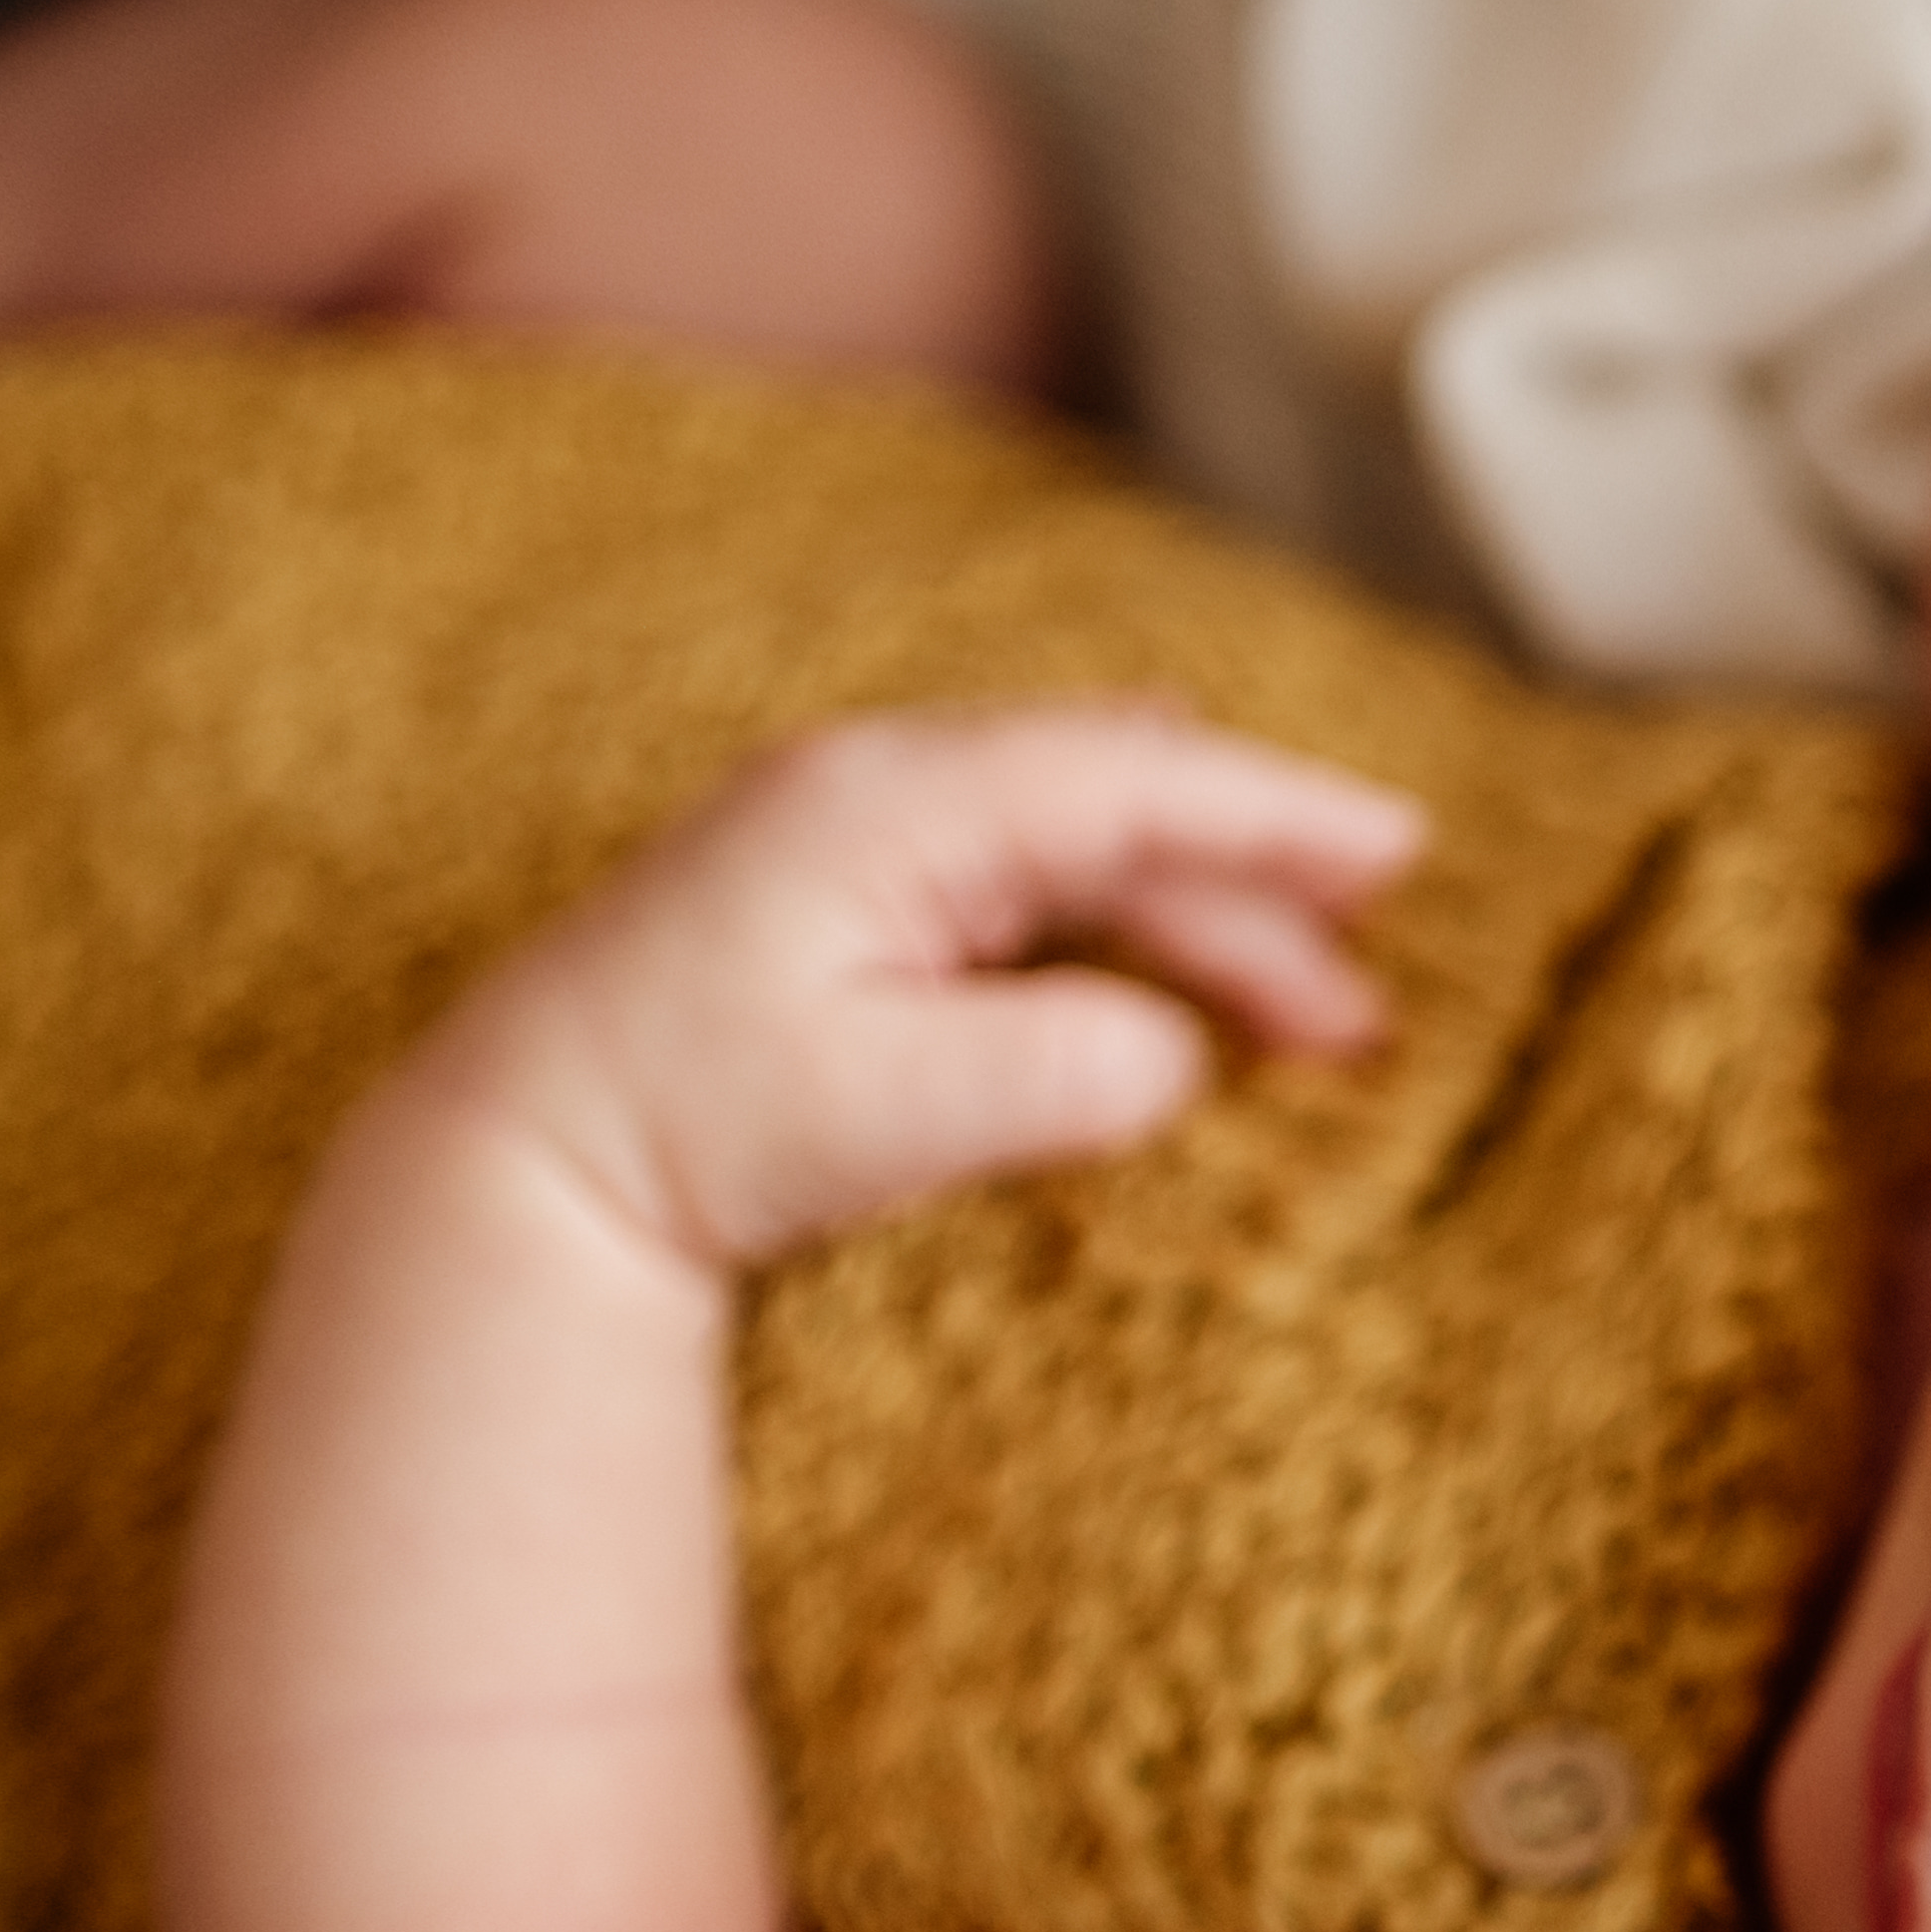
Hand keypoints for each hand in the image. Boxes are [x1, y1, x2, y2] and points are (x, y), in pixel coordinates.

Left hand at [427, 701, 1419, 1272]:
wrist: (530, 1153)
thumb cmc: (688, 1129)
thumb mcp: (877, 1113)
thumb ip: (1050, 1074)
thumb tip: (1172, 1055)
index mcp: (892, 805)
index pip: (1130, 779)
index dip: (1275, 811)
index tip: (1400, 846)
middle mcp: (883, 787)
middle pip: (1126, 808)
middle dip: (1264, 892)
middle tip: (1371, 1008)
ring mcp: (866, 833)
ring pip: (1088, 846)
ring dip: (1206, 922)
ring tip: (1315, 1022)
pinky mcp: (858, 896)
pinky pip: (1038, 880)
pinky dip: (1132, 929)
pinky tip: (1185, 981)